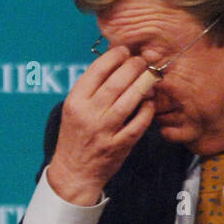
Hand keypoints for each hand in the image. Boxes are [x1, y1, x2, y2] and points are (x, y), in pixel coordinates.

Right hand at [47, 47, 159, 204]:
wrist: (74, 172)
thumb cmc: (75, 136)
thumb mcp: (74, 109)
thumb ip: (91, 88)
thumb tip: (115, 63)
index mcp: (75, 101)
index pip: (97, 70)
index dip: (114, 56)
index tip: (124, 52)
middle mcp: (89, 114)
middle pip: (117, 81)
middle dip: (134, 66)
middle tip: (141, 62)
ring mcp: (105, 131)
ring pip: (131, 99)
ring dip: (144, 83)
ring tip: (150, 76)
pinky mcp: (119, 145)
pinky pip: (139, 122)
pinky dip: (147, 109)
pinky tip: (150, 101)